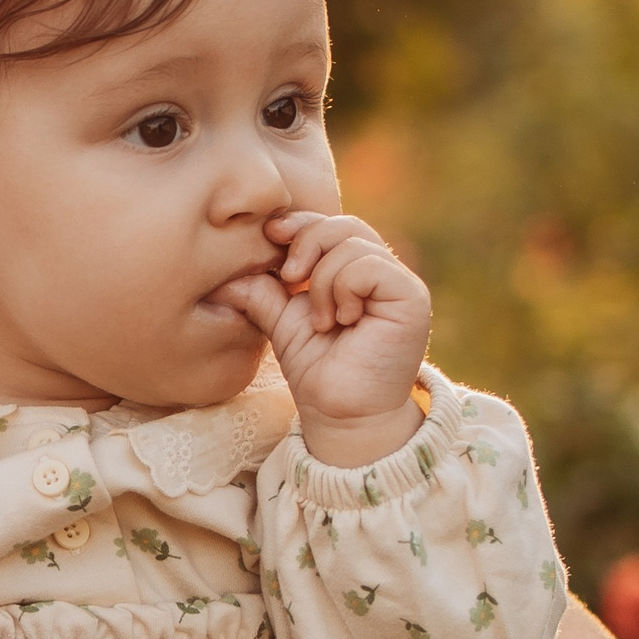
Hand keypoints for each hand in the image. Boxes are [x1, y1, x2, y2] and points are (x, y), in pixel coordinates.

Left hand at [215, 210, 429, 465]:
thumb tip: (227, 272)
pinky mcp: (411, 298)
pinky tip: (342, 320)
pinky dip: (344, 288)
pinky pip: (369, 265)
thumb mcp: (283, 323)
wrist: (340, 415)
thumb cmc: (318, 372)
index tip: (270, 235)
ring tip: (322, 320)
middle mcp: (382, 272)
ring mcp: (399, 283)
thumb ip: (264, 292)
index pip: (330, 224)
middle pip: (342, 224)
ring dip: (323, 280)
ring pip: (352, 244)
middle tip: (289, 278)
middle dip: (306, 243)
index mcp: (355, 272)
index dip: (299, 224)